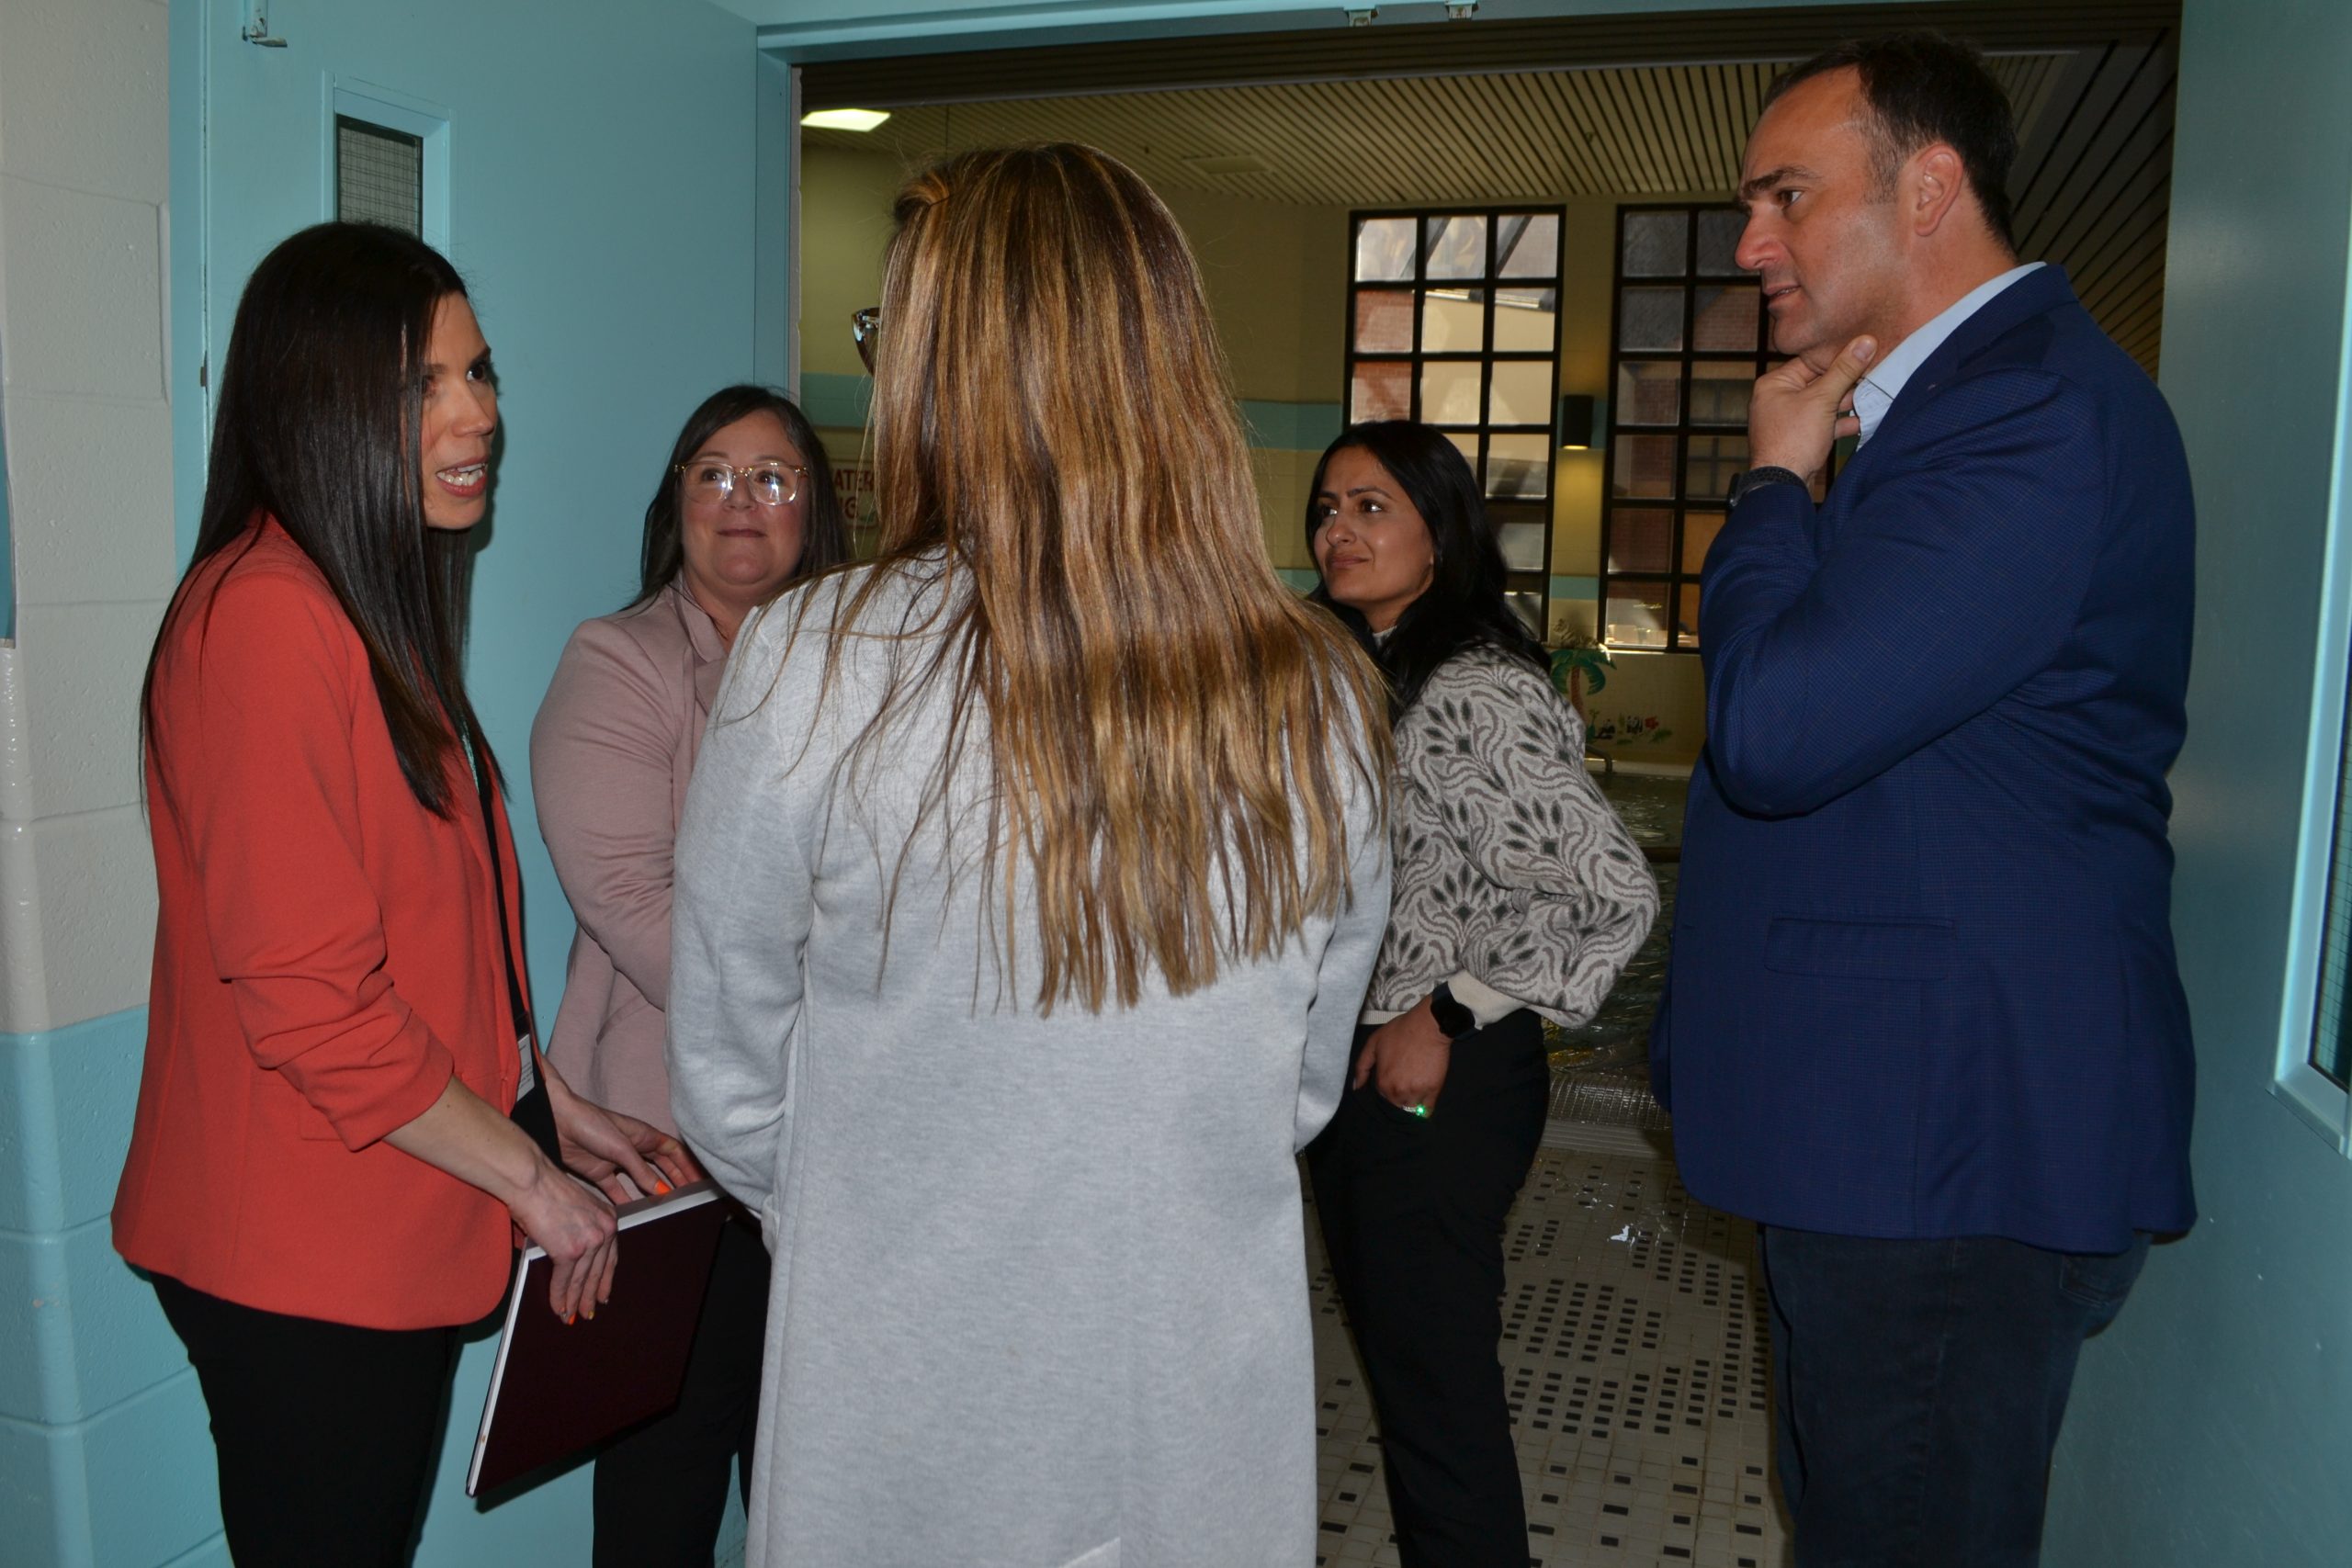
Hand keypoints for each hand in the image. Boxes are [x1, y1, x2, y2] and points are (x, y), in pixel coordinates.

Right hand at [508, 1157, 617, 1320]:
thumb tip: (571, 1258)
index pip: (610, 1258)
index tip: (604, 1294)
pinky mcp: (569, 1251)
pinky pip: (564, 1281)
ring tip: (571, 1317)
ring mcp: (588, 1242)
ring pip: (582, 1280)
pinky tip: (558, 1308)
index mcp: (608, 1218)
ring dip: (575, 1302)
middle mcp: (604, 1231)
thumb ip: (581, 1231)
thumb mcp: (577, 1209)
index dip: (605, 1280)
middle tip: (588, 1312)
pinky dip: (559, 1297)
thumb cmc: (546, 1190)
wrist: (533, 1182)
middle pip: (599, 1272)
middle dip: (591, 1296)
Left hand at [547, 1075, 703, 1204]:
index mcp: (645, 1136)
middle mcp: (634, 1148)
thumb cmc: (593, 1125)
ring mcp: (617, 1161)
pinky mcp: (600, 1172)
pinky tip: (634, 1212)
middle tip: (688, 1197)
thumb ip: (642, 1171)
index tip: (698, 1181)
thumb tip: (661, 1191)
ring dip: (653, 1191)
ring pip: (642, 1179)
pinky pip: (617, 1190)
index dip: (687, 1166)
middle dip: (675, 1180)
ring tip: (666, 1207)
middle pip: (662, 1166)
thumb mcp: (622, 1148)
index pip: (674, 1152)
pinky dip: (626, 1200)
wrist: (559, 1123)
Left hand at [1354, 997, 1452, 1114]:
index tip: (1391, 1084)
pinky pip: (1427, 1110)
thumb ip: (1362, 1067)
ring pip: (1410, 1109)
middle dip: (1397, 1100)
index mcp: (1382, 1083)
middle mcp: (1397, 1092)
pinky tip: (1423, 1102)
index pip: (1381, 1099)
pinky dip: (1424, 1109)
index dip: (1385, 1092)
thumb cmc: (1399, 1032)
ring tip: (1413, 1092)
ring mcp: (1416, 1093)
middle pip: (1396, 1106)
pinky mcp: (1433, 1091)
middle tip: (1403, 1086)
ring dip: (1410, 1104)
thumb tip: (1356, 1088)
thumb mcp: (1373, 1043)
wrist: (1427, 1026)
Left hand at [1748, 334, 1877, 484]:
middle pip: (1818, 383)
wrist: (1783, 484)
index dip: (1838, 358)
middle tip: (1873, 374)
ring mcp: (1789, 421)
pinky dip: (1841, 423)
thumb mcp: (1822, 399)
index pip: (1810, 362)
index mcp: (1775, 384)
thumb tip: (1865, 342)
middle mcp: (1778, 400)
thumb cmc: (1794, 439)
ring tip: (1873, 395)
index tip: (1864, 352)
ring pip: (1823, 405)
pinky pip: (1823, 424)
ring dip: (1847, 403)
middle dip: (1846, 382)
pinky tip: (1863, 420)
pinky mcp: (1800, 439)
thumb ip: (1845, 370)